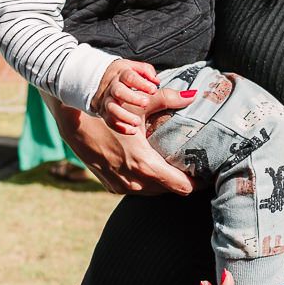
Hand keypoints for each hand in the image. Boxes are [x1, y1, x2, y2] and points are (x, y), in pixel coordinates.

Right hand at [48, 97, 197, 194]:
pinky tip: (152, 168)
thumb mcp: (139, 107)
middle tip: (193, 167)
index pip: (181, 186)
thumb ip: (168, 100)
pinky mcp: (112, 187)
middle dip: (182, 180)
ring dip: (164, 182)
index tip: (208, 174)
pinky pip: (137, 189)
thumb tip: (193, 94)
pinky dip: (147, 181)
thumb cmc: (110, 114)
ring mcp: (122, 187)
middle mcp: (134, 182)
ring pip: (153, 191)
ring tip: (176, 167)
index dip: (197, 183)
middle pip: (168, 189)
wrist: (76, 125)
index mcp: (144, 165)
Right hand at [93, 59, 160, 134]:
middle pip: (118, 91)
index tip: (154, 90)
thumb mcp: (136, 69)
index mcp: (121, 73)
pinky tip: (133, 131)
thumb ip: (147, 72)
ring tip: (138, 122)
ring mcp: (106, 100)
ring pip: (112, 108)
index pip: (130, 76)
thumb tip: (156, 81)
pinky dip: (120, 127)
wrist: (101, 82)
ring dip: (125, 116)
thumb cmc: (125, 76)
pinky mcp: (104, 112)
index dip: (142, 83)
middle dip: (132, 98)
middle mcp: (112, 86)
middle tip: (146, 103)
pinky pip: (110, 121)